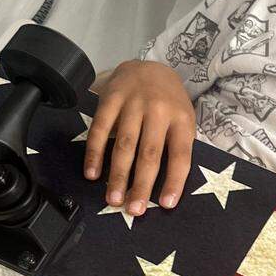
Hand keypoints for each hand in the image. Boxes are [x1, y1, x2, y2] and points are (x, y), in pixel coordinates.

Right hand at [83, 60, 195, 214]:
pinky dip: (94, 153)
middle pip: (150, 153)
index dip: (174, 181)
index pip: (180, 154)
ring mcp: (133, 103)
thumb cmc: (168, 102)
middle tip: (133, 209)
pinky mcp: (111, 99)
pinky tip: (92, 173)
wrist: (149, 66)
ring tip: (113, 199)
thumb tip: (169, 190)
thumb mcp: (183, 120)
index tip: (166, 204)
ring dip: (117, 175)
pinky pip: (100, 129)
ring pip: (124, 144)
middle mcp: (158, 110)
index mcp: (181, 119)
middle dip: (141, 184)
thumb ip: (177, 147)